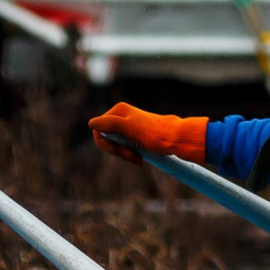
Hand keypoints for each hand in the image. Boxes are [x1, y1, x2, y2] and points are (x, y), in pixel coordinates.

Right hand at [88, 103, 208, 162]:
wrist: (177, 139)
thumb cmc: (155, 135)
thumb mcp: (129, 130)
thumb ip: (110, 125)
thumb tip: (91, 123)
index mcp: (118, 111)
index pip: (99, 131)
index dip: (107, 145)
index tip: (121, 153)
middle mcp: (122, 115)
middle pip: (108, 138)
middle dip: (117, 150)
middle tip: (133, 157)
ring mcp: (130, 124)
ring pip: (117, 143)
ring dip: (125, 154)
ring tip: (139, 158)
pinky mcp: (137, 133)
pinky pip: (126, 145)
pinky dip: (131, 153)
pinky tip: (140, 158)